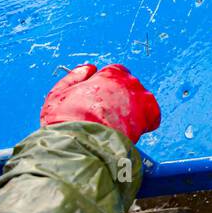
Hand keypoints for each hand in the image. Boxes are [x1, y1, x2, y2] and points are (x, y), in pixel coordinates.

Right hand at [40, 64, 161, 143]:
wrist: (79, 145)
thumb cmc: (66, 120)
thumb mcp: (59, 93)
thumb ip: (74, 78)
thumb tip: (88, 68)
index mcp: (109, 74)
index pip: (115, 72)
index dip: (106, 85)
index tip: (99, 97)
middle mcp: (128, 83)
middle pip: (129, 85)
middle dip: (119, 96)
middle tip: (106, 113)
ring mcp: (139, 100)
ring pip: (141, 99)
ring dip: (132, 108)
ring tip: (118, 123)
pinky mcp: (147, 118)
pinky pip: (152, 116)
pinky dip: (146, 121)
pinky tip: (132, 129)